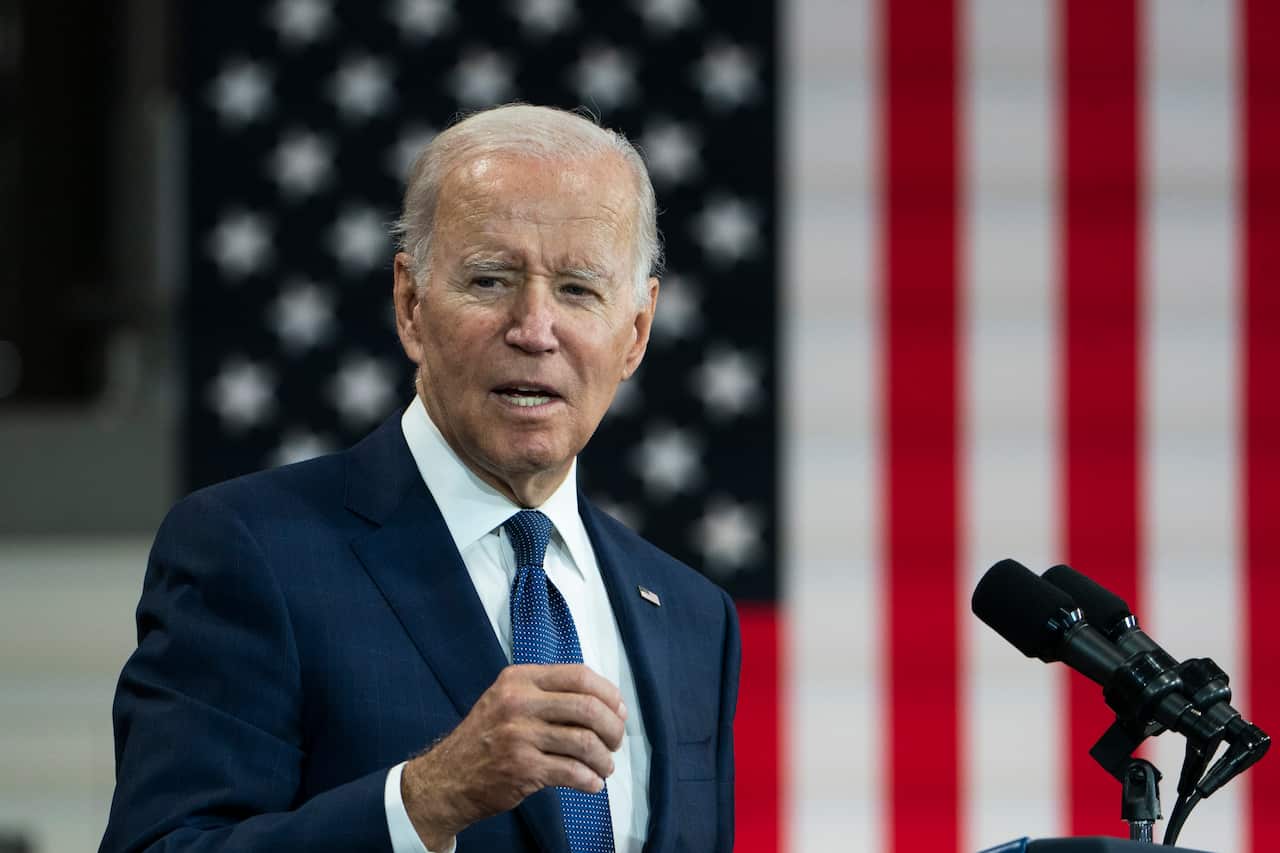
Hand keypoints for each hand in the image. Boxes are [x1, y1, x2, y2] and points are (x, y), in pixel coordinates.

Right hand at [400, 664, 626, 848]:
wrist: (448, 778)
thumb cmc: (488, 738)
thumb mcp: (509, 698)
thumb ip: (549, 694)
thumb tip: (607, 704)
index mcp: (520, 678)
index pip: (580, 676)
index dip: (609, 694)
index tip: (619, 711)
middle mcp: (519, 702)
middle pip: (588, 707)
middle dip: (613, 728)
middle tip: (615, 743)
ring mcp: (519, 735)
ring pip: (585, 742)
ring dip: (604, 760)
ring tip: (604, 768)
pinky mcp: (522, 768)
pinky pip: (572, 772)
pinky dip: (590, 780)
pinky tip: (591, 783)